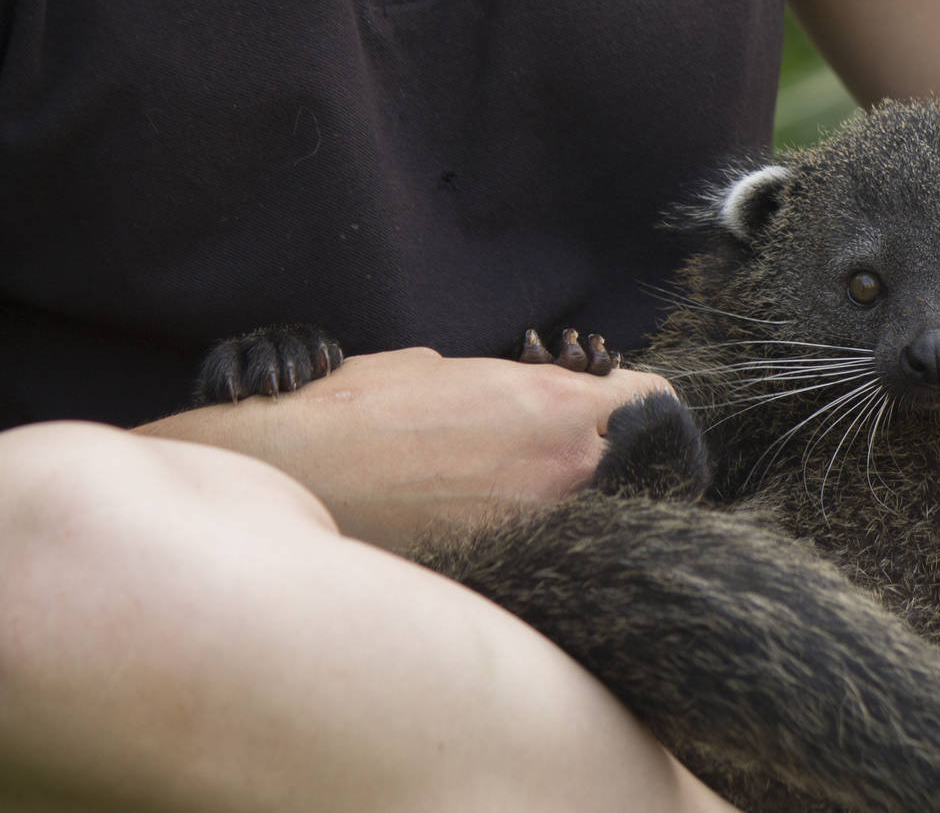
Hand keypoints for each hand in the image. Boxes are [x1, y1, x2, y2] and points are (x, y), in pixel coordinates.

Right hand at [137, 347, 674, 549]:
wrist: (288, 477)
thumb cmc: (353, 411)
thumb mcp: (440, 368)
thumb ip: (505, 385)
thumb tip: (520, 397)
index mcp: (554, 405)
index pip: (651, 398)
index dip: (635, 397)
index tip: (616, 401)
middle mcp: (563, 471)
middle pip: (634, 457)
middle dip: (608, 445)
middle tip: (568, 442)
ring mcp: (537, 530)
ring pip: (595, 507)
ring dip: (573, 493)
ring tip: (520, 483)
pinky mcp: (502, 571)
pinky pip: (547, 547)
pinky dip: (534, 535)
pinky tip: (490, 521)